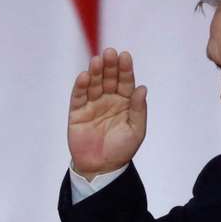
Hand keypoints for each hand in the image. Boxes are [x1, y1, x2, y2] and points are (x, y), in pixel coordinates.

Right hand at [67, 48, 147, 177]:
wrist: (102, 168)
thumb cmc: (122, 149)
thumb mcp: (136, 130)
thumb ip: (138, 109)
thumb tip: (143, 88)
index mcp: (125, 102)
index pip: (125, 81)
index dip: (125, 69)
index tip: (125, 56)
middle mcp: (108, 99)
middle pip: (108, 78)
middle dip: (109, 65)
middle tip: (110, 53)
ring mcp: (92, 104)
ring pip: (93, 84)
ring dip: (95, 71)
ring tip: (97, 60)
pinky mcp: (77, 112)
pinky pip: (78, 96)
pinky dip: (81, 86)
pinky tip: (84, 76)